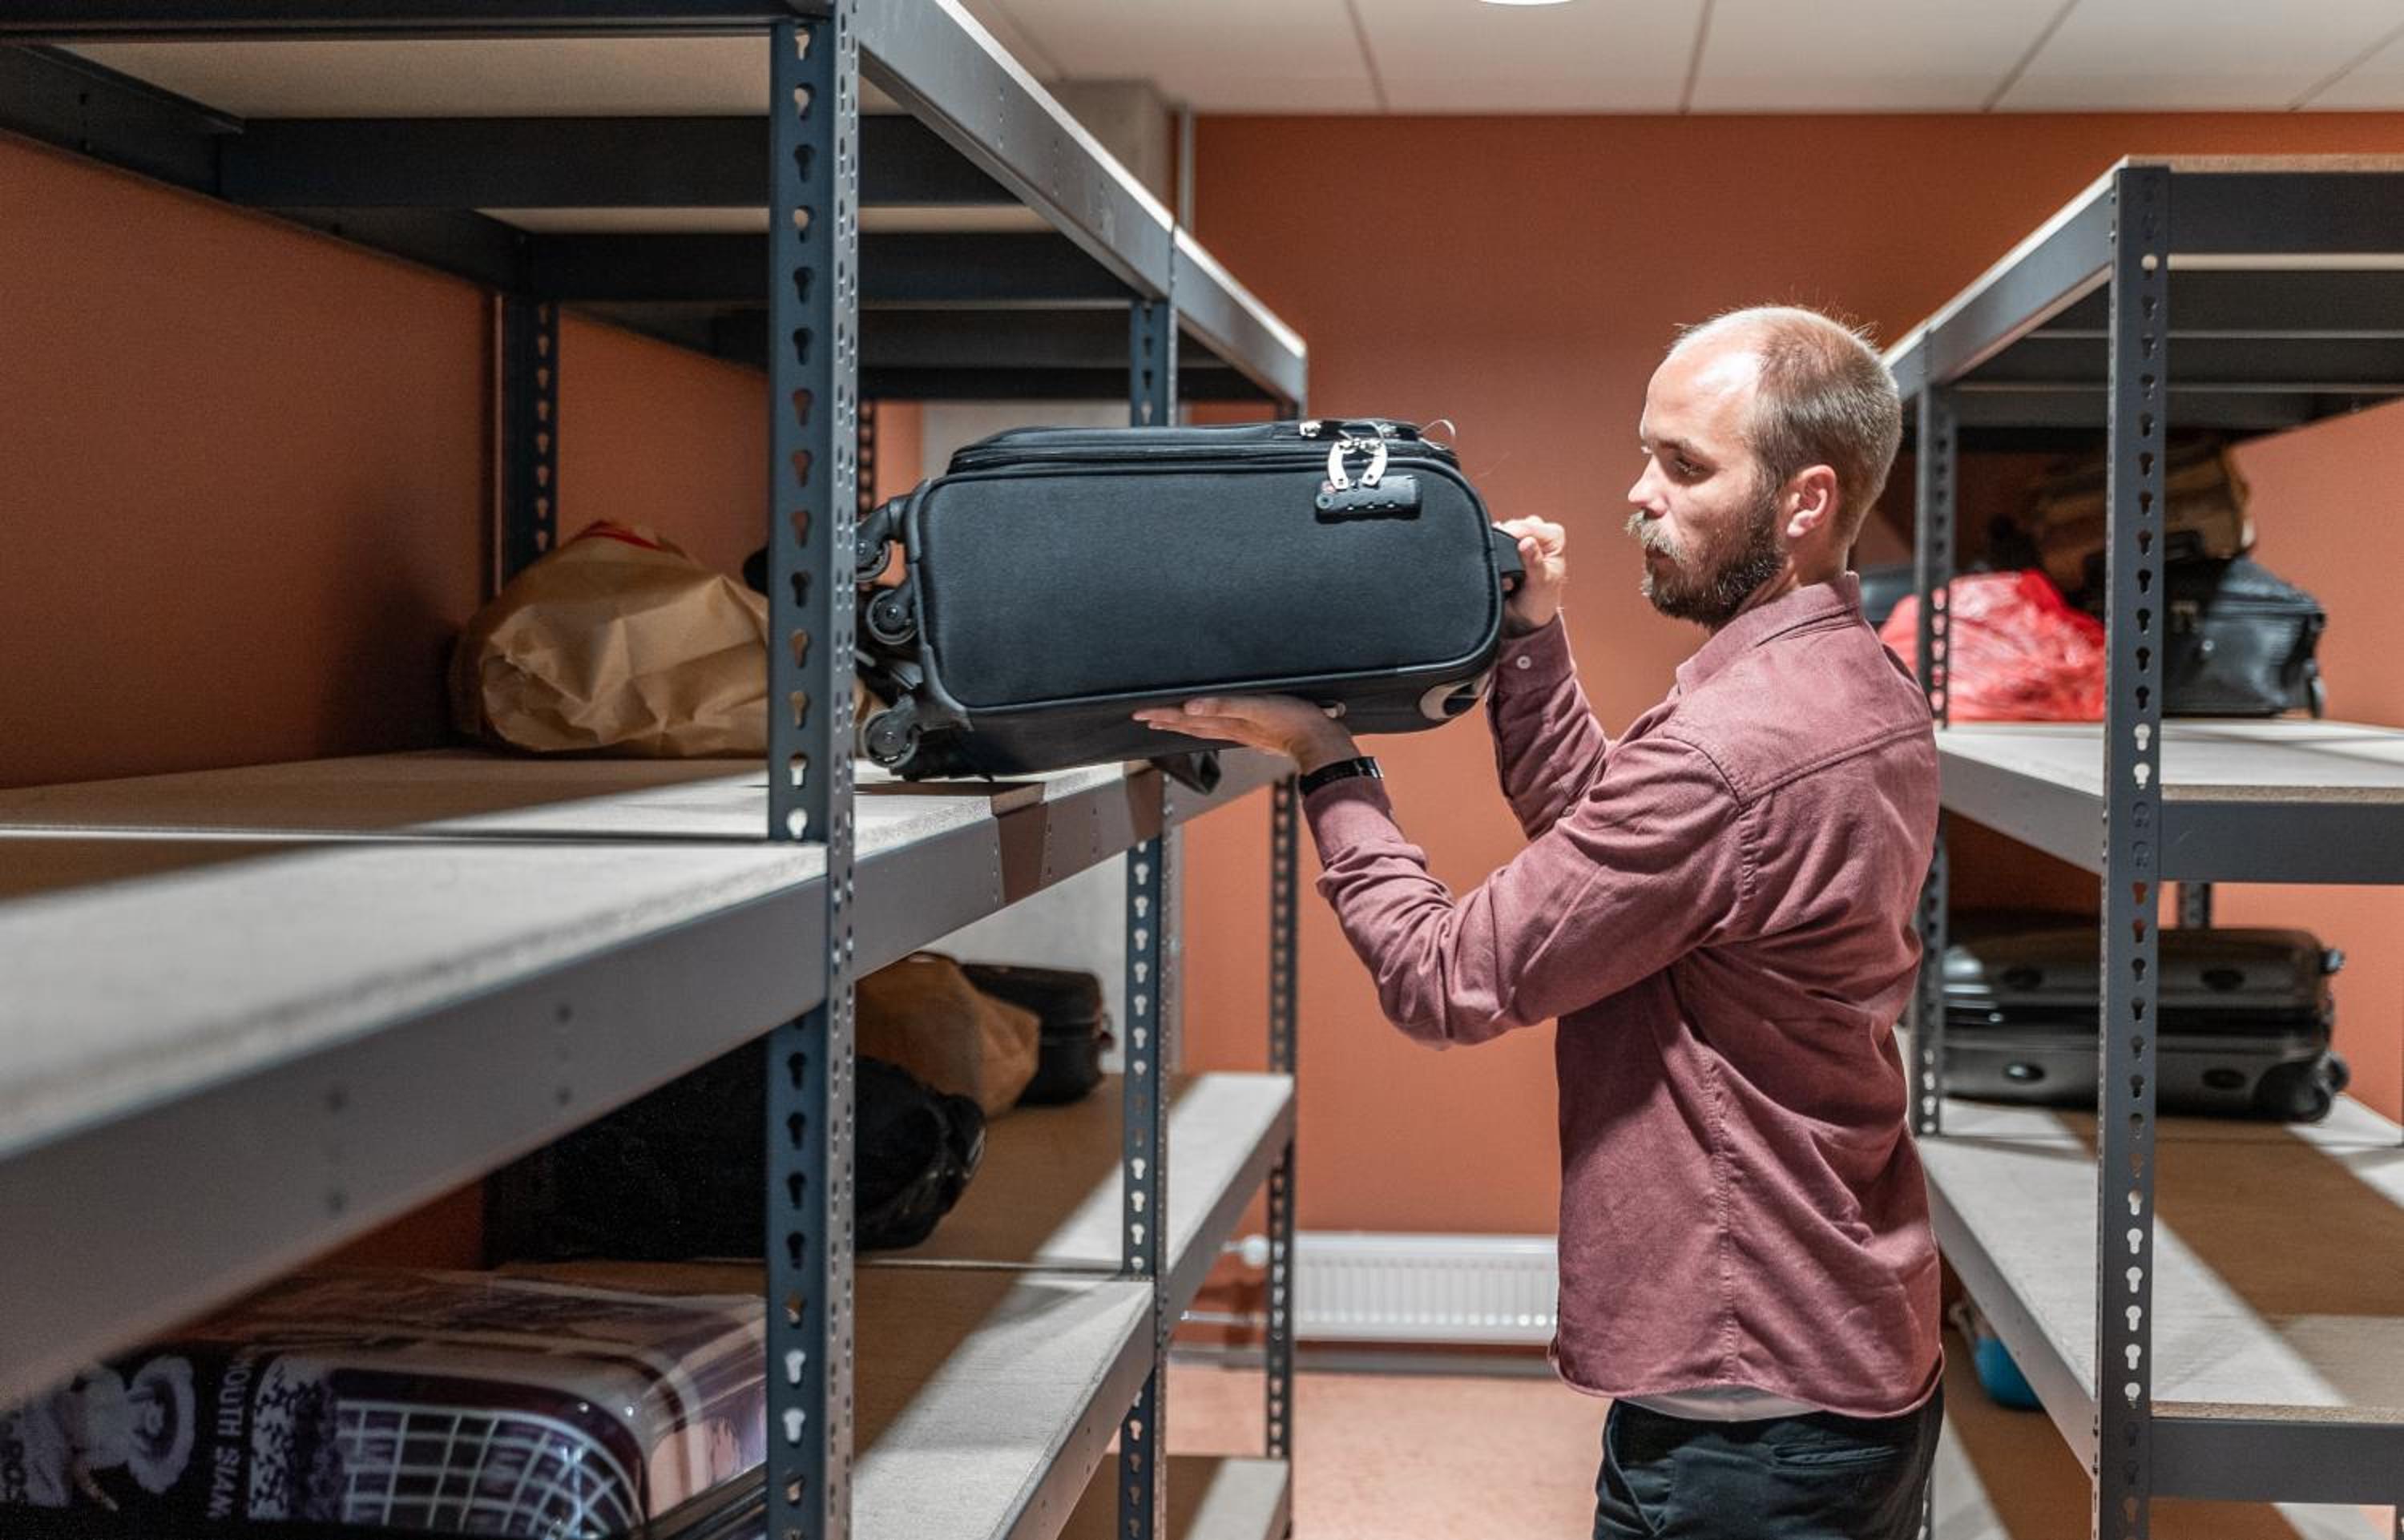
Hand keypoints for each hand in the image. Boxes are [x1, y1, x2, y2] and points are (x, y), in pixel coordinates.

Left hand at [1134, 696, 1358, 772]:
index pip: (1186, 718)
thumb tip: (1191, 707)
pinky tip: (1213, 725)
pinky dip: (1208, 727)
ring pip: (1205, 730)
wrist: (1321, 741)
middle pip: (1190, 726)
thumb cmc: (1293, 722)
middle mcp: (1231, 728)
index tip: (1140, 713)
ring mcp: (1244, 732)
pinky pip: (1223, 729)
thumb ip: (1223, 706)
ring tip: (1167, 724)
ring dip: (1184, 726)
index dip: (1162, 714)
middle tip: (1144, 718)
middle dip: (1166, 721)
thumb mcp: (1256, 708)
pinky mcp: (1257, 732)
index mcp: (1227, 721)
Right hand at [1499, 516, 1567, 634]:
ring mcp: (1521, 537)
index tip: (1506, 554)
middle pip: (1513, 526)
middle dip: (1504, 544)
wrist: (1524, 617)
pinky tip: (1497, 567)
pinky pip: (1493, 541)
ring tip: (1504, 571)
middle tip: (1507, 568)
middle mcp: (1538, 533)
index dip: (1514, 536)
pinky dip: (1492, 553)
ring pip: (1501, 533)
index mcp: (1554, 536)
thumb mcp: (1541, 583)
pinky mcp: (1507, 545)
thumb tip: (1527, 542)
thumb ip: (1534, 562)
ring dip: (1497, 549)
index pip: (1529, 526)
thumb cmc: (1540, 600)